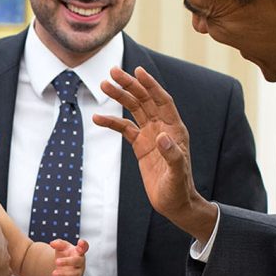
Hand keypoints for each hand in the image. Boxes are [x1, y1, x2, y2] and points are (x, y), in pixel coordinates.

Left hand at [49, 238, 88, 275]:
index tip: (80, 243)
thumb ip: (58, 243)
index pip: (84, 247)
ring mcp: (79, 272)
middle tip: (56, 262)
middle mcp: (81, 262)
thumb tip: (52, 244)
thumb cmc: (64, 253)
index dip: (83, 245)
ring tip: (53, 273)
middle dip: (67, 262)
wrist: (62, 264)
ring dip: (64, 274)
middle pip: (77, 261)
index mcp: (78, 251)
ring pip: (74, 274)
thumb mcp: (61, 246)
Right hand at [95, 66, 217, 242]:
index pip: (162, 101)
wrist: (174, 203)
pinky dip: (111, 121)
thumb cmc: (179, 189)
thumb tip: (160, 137)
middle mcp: (162, 127)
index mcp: (174, 129)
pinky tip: (97, 117)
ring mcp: (150, 135)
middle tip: (112, 72)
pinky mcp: (140, 145)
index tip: (138, 71)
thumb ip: (172, 155)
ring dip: (120, 97)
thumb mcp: (177, 174)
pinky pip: (124, 128)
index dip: (151, 85)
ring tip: (103, 85)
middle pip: (145, 100)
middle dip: (130, 85)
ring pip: (133, 109)